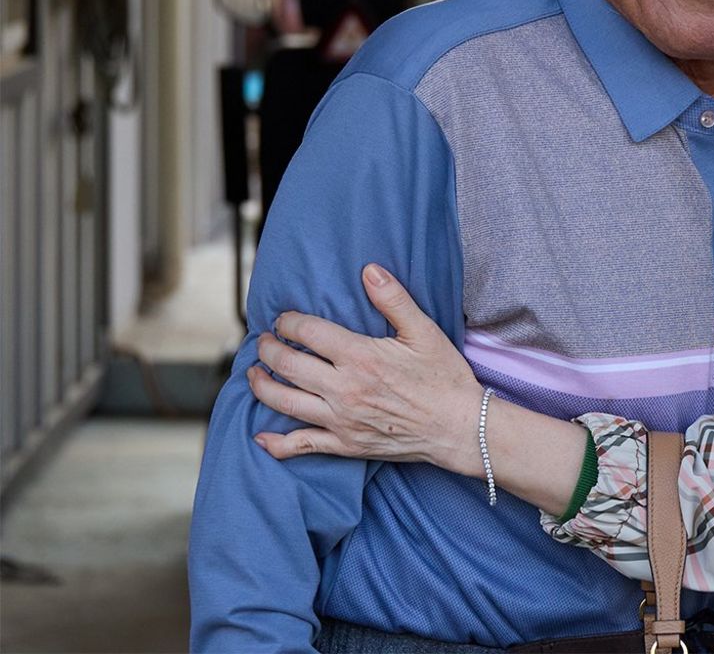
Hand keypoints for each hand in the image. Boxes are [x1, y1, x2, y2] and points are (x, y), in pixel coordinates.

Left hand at [249, 263, 483, 476]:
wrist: (459, 427)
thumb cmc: (444, 377)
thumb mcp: (424, 332)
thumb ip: (394, 299)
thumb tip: (369, 270)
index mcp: (360, 357)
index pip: (308, 333)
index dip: (288, 322)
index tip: (284, 319)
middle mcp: (343, 389)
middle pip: (287, 365)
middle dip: (268, 349)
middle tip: (264, 341)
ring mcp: (340, 420)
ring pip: (285, 402)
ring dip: (261, 386)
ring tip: (253, 374)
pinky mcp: (345, 445)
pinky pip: (302, 445)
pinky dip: (277, 443)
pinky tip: (262, 436)